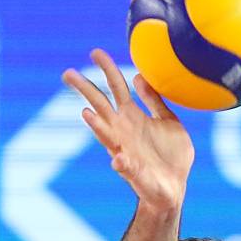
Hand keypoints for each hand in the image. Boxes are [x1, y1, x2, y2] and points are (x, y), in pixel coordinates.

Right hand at [63, 50, 193, 208]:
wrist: (173, 188)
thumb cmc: (170, 155)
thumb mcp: (168, 120)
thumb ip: (154, 100)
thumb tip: (139, 76)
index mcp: (131, 117)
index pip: (115, 87)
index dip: (107, 69)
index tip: (95, 52)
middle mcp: (122, 130)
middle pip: (100, 105)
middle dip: (85, 90)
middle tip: (67, 73)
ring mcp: (124, 150)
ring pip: (104, 134)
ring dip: (95, 125)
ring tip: (85, 113)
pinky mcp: (132, 172)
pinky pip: (124, 166)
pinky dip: (120, 162)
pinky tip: (117, 158)